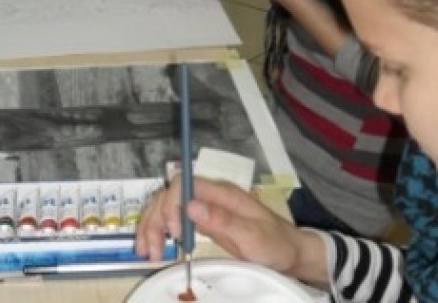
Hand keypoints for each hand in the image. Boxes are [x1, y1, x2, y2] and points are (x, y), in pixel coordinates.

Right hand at [135, 176, 309, 274]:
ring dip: (153, 227)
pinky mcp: (204, 223)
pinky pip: (175, 222)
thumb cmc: (275, 244)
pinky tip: (155, 249)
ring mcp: (206, 209)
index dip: (172, 204)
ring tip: (147, 253)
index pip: (184, 184)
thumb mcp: (252, 236)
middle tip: (151, 251)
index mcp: (223, 194)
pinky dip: (161, 233)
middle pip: (170, 196)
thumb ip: (223, 220)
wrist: (289, 253)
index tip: (175, 233)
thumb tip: (191, 205)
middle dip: (155, 220)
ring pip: (167, 208)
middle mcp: (211, 197)